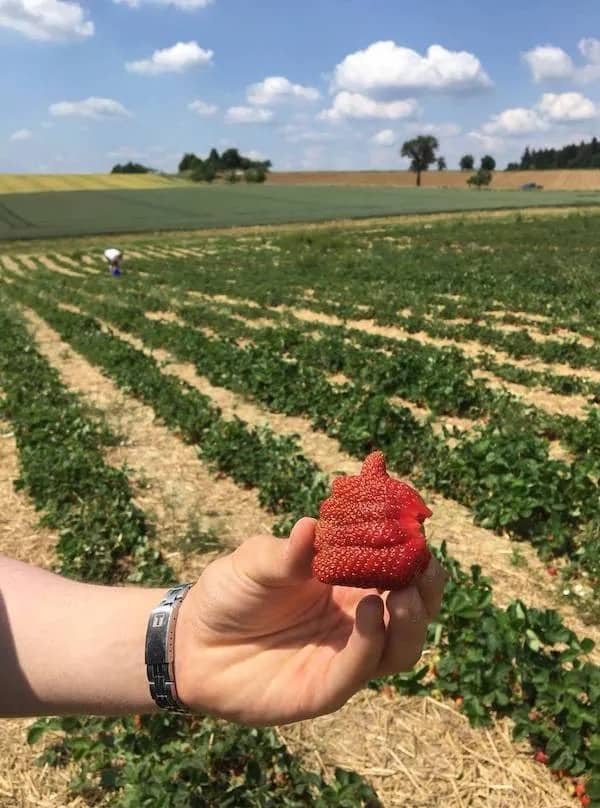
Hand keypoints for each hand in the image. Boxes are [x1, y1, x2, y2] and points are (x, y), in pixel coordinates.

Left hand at [174, 517, 444, 725]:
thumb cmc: (230, 592)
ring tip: (402, 593)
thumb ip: (288, 550)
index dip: (414, 553)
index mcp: (347, 583)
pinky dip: (372, 642)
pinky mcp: (326, 688)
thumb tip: (312, 524)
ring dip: (411, 622)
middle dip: (427, 591)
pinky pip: (360, 669)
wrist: (191, 642)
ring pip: (400, 648)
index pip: (398, 570)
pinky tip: (369, 610)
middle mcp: (355, 621)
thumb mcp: (256, 561)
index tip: (420, 529)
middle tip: (425, 568)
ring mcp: (344, 656)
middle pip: (413, 612)